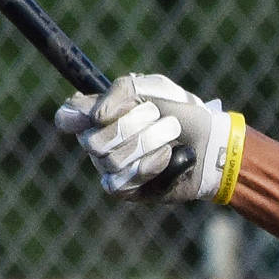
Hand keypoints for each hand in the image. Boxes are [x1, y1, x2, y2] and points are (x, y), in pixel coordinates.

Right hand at [55, 73, 241, 203]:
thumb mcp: (153, 88)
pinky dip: (148, 167)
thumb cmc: (180, 112)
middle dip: (130, 127)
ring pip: (110, 161)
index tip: (99, 114)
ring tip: (170, 136)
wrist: (210, 143)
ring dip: (147, 144)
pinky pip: (121, 182)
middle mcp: (99, 141)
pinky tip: (167, 157)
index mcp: (98, 114)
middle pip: (91, 141)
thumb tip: (96, 117)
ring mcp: (111, 167)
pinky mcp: (127, 189)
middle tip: (157, 117)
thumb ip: (120, 91)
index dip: (76, 116)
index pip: (67, 117)